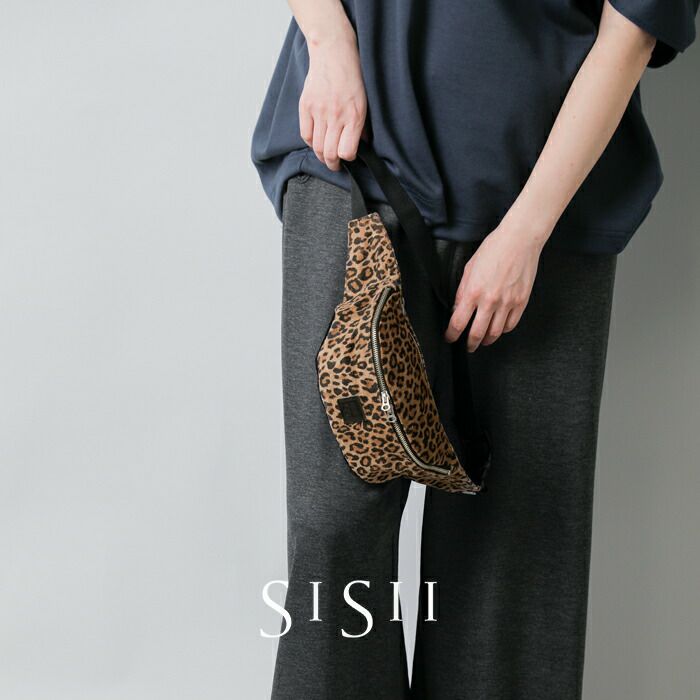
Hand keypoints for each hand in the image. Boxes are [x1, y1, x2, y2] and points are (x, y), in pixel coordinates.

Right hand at [299, 33, 366, 170]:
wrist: (333, 51)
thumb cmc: (352, 75)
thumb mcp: (364, 102)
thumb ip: (362, 125)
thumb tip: (361, 143)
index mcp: (354, 116)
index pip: (347, 151)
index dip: (347, 158)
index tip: (348, 157)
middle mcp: (336, 116)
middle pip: (329, 153)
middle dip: (332, 164)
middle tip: (335, 164)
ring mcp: (319, 111)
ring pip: (316, 147)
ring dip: (321, 156)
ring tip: (325, 156)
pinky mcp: (306, 106)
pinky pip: (305, 134)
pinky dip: (310, 142)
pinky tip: (316, 141)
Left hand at [444, 225, 544, 350]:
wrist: (519, 240)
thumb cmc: (493, 249)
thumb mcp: (469, 268)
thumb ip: (462, 291)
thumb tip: (457, 309)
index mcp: (473, 292)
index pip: (458, 322)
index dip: (451, 334)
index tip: (449, 338)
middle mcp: (490, 300)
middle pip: (477, 333)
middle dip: (470, 344)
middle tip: (468, 346)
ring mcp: (507, 303)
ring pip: (495, 332)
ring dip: (487, 340)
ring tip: (483, 340)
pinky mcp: (521, 302)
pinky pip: (511, 324)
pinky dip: (503, 330)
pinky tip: (499, 329)